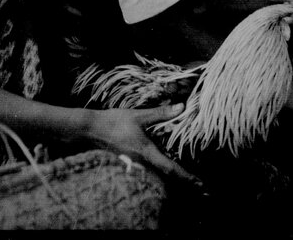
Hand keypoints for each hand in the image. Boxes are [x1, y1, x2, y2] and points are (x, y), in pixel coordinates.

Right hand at [87, 103, 202, 187]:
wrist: (90, 130)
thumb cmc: (114, 122)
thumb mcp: (139, 116)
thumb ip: (161, 113)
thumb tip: (181, 107)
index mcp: (146, 152)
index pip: (170, 168)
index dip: (186, 176)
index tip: (200, 183)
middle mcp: (142, 162)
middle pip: (166, 175)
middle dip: (183, 179)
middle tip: (201, 185)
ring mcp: (135, 164)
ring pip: (158, 174)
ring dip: (172, 175)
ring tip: (189, 178)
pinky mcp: (130, 161)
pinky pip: (149, 169)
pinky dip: (161, 169)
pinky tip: (166, 164)